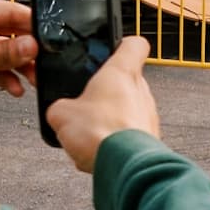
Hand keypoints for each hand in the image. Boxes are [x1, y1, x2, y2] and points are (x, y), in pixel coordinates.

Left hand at [0, 0, 37, 97]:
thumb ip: (1, 55)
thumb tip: (31, 46)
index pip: (8, 10)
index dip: (31, 24)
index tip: (50, 37)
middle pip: (8, 31)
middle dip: (27, 48)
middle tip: (45, 62)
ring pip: (2, 50)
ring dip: (18, 65)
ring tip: (33, 79)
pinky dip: (3, 76)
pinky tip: (14, 88)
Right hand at [47, 36, 161, 172]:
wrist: (123, 166)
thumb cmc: (101, 133)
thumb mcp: (61, 114)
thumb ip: (60, 107)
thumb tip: (60, 113)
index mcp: (122, 72)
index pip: (134, 44)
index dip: (122, 44)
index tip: (113, 47)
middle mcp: (141, 90)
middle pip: (126, 80)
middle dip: (106, 91)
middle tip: (86, 102)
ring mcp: (148, 114)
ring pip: (127, 108)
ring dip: (110, 117)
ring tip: (90, 131)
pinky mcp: (150, 137)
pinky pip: (130, 132)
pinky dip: (116, 138)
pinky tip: (99, 149)